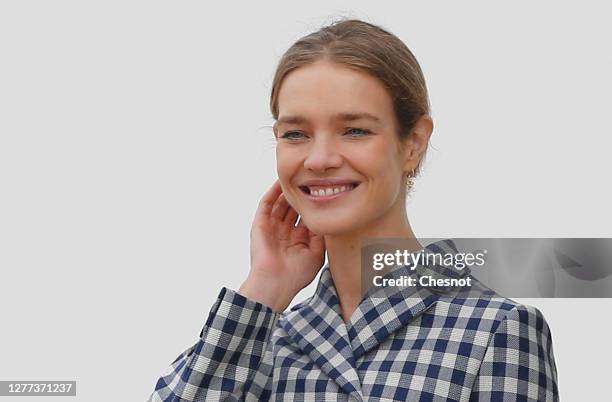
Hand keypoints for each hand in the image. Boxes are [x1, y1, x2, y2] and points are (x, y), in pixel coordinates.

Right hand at [239, 179, 325, 311]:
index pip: (306, 215)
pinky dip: (272, 192)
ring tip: (297, 175)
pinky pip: (266, 204)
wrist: (276, 283)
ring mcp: (272, 227)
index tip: (326, 190)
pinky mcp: (260, 224)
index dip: (314, 204)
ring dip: (288, 190)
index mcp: (298, 239)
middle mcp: (285, 231)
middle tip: (312, 178)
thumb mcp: (317, 252)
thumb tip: (328, 216)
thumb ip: (321, 234)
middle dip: (302, 194)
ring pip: (280, 203)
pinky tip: (281, 182)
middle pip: (293, 206)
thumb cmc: (297, 274)